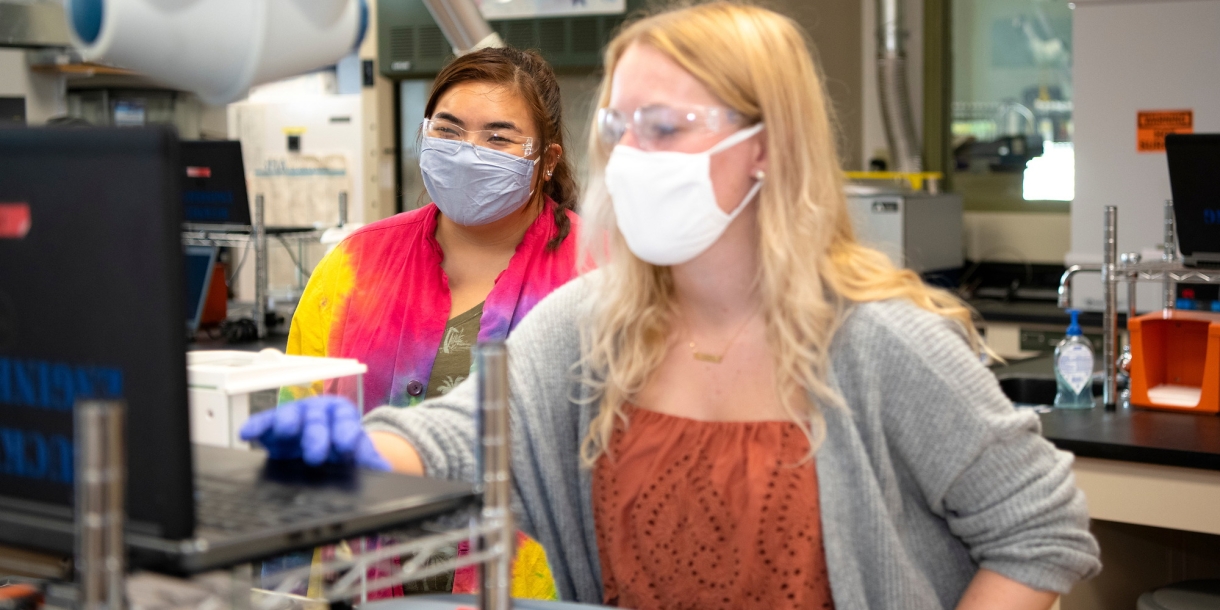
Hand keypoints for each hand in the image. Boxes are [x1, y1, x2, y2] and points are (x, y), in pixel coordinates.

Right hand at [239, 396, 390, 470]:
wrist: (320, 446)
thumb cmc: (339, 446)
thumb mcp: (355, 453)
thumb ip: (368, 460)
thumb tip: (386, 470)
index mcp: (342, 416)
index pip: (346, 420)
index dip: (346, 431)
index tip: (347, 445)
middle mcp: (318, 412)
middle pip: (317, 418)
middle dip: (317, 435)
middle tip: (316, 454)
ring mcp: (294, 417)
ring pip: (291, 415)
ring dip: (288, 423)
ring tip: (286, 432)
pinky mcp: (272, 426)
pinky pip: (263, 422)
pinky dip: (256, 426)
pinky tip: (247, 434)